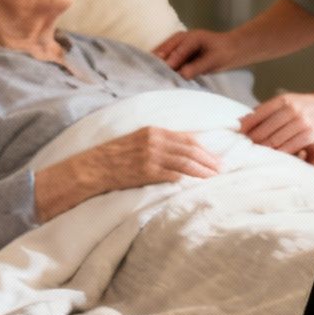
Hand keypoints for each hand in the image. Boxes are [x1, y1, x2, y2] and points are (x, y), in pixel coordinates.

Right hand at [44, 125, 222, 210]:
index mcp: (153, 130)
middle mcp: (154, 140)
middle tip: (222, 168)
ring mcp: (150, 156)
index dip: (205, 149)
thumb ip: (157, 143)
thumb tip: (180, 151)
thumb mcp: (136, 141)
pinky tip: (195, 183)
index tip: (217, 157)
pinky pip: (172, 174)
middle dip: (209, 159)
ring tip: (215, 176)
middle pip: (191, 149)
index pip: (188, 138)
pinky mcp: (146, 171)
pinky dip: (186, 178)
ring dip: (203, 170)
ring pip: (186, 162)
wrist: (90, 168)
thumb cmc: (113, 156)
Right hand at [155, 28, 237, 79]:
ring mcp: (178, 48)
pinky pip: (168, 63)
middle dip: (157, 63)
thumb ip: (197, 67)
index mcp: (190, 38)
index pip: (176, 51)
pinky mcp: (178, 57)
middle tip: (151, 77)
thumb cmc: (225, 52)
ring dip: (159, 67)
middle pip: (163, 52)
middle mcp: (180, 41)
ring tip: (153, 80)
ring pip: (163, 57)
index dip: (168, 63)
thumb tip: (182, 74)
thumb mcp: (213, 60)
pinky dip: (165, 70)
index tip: (162, 75)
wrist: (232, 50)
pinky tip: (161, 79)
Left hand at [241, 91, 313, 153]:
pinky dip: (278, 153)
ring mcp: (301, 123)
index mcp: (283, 100)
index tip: (237, 133)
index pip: (258, 114)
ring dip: (263, 148)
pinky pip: (289, 147)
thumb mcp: (287, 100)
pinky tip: (271, 156)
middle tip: (243, 147)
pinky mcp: (309, 135)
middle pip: (264, 129)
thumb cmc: (305, 105)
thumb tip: (243, 120)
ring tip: (254, 153)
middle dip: (252, 140)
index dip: (246, 126)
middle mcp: (291, 110)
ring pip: (275, 140)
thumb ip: (267, 109)